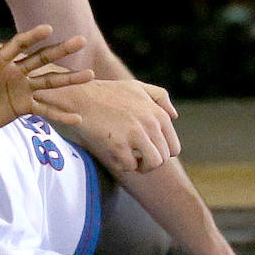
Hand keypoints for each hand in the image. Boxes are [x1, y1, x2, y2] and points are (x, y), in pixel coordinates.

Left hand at [0, 25, 92, 131]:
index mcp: (0, 61)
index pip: (19, 45)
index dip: (33, 37)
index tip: (49, 29)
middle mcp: (15, 72)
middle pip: (41, 59)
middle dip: (60, 50)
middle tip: (81, 40)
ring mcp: (22, 89)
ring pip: (49, 82)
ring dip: (68, 79)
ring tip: (89, 75)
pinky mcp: (23, 107)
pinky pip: (45, 110)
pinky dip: (60, 114)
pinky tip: (77, 117)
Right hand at [37, 78, 180, 172]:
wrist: (80, 96)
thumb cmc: (107, 93)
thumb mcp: (137, 87)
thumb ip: (160, 97)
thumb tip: (174, 116)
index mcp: (158, 114)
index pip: (173, 147)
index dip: (160, 154)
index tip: (146, 152)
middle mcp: (150, 124)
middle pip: (163, 158)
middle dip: (150, 162)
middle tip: (135, 158)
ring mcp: (135, 134)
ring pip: (153, 164)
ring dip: (141, 167)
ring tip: (129, 160)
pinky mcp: (118, 144)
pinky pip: (129, 166)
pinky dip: (122, 165)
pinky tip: (114, 155)